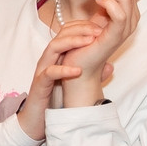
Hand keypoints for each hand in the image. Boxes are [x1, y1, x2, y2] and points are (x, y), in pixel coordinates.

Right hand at [15, 0, 138, 139]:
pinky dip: (64, 70)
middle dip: (81, 29)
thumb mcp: (75, 82)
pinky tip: (78, 70)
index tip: (102, 26)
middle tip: (99, 31)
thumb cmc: (55, 98)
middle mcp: (48, 59)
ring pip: (53, 47)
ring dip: (72, 42)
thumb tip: (110, 66)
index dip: (84, 26)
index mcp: (57, 55)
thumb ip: (91, 74)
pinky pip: (50, 73)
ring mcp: (43, 70)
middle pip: (61, 35)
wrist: (36, 120)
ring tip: (90, 42)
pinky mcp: (40, 84)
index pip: (68, 31)